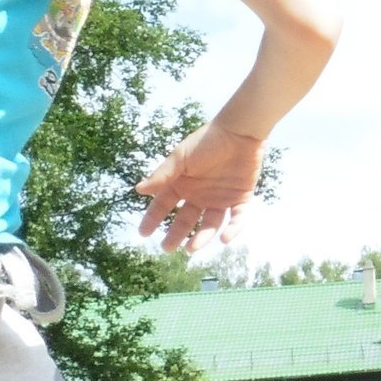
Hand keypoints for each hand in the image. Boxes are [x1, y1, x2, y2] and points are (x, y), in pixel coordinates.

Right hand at [134, 122, 264, 251]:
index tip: (143, 233)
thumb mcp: (180, 157)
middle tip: (167, 248)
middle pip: (186, 220)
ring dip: (202, 237)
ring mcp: (220, 198)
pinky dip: (233, 229)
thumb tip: (138, 190)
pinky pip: (237, 218)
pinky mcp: (241, 198)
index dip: (153, 219)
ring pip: (210, 223)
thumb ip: (162, 175)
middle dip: (176, 235)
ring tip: (191, 249)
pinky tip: (224, 238)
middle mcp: (199, 195)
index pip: (164, 205)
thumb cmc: (206, 141)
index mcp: (182, 184)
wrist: (239, 131)